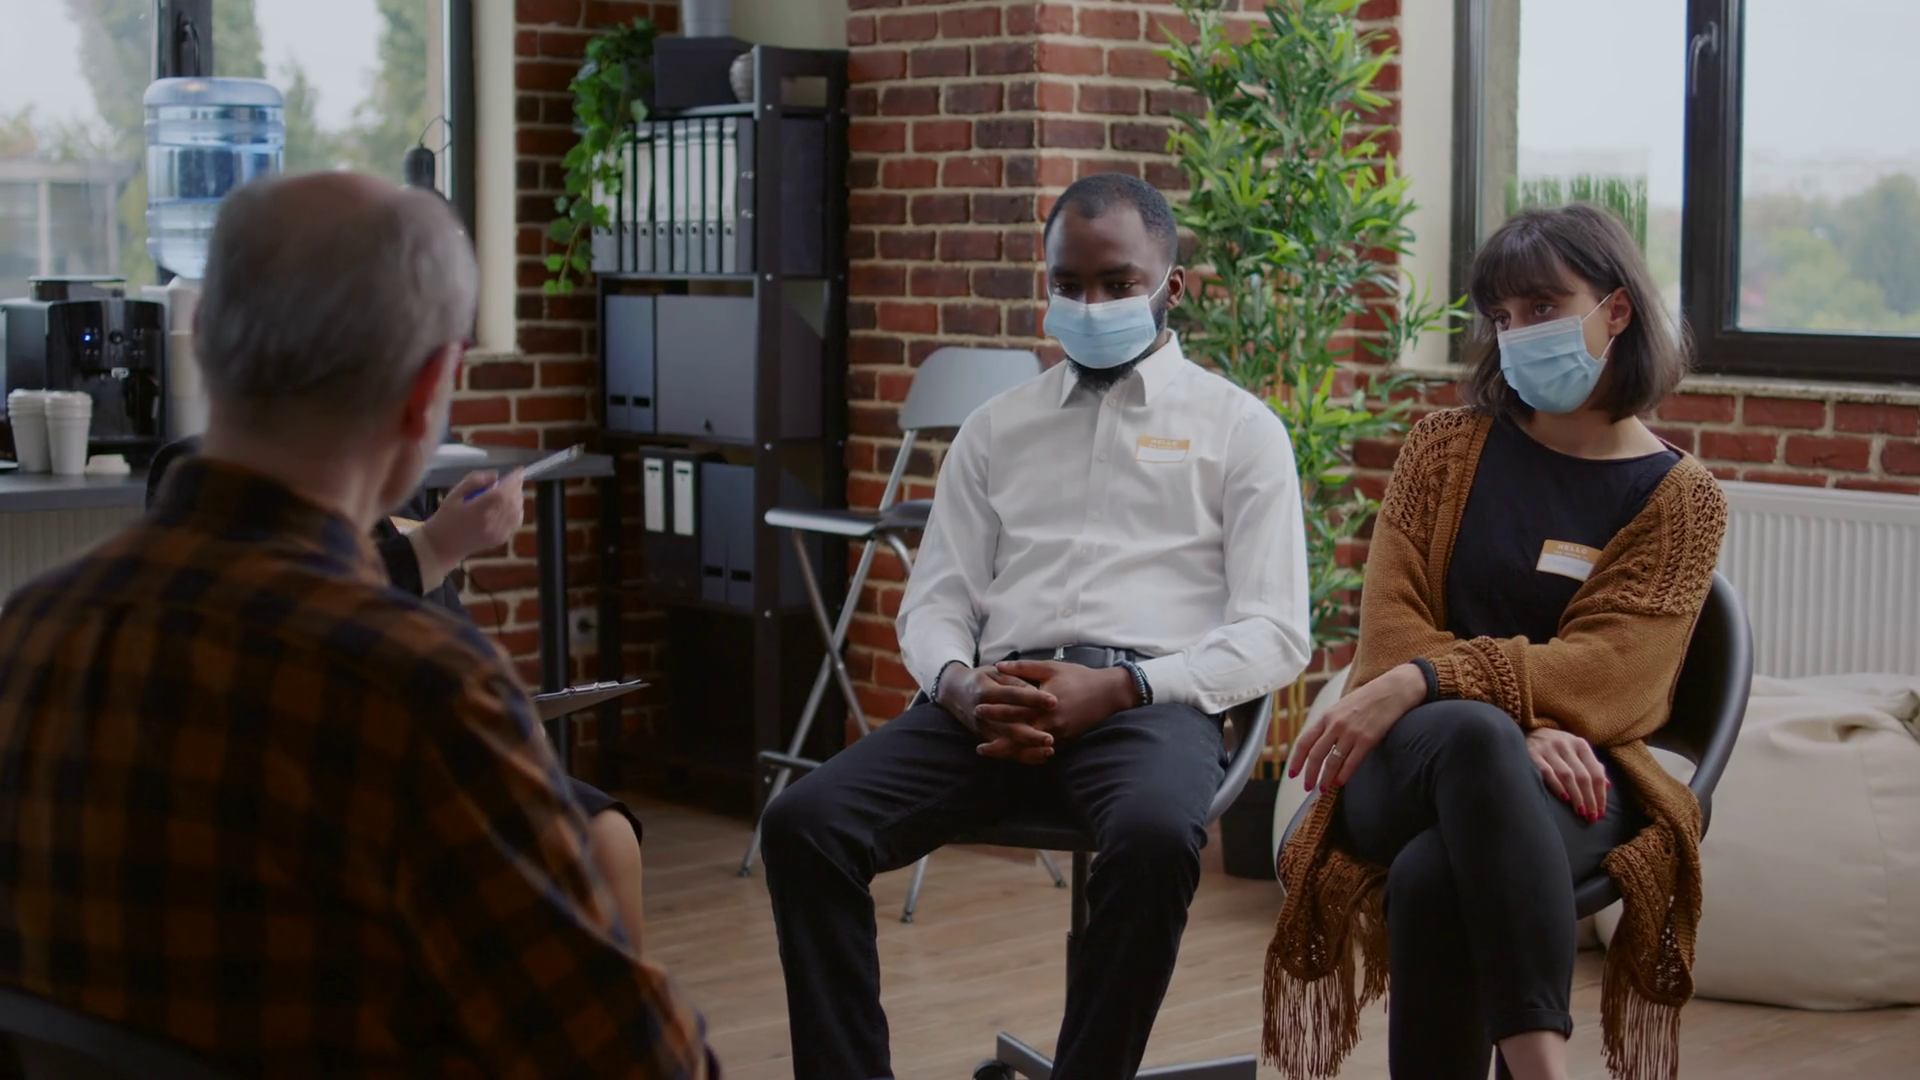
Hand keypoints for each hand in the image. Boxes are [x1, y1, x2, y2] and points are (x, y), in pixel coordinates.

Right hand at [421, 469, 525, 571]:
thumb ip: (474, 481)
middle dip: (516, 487)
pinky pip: (516, 522)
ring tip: (511, 491)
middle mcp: (491, 522)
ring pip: (517, 511)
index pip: (503, 493)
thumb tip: (495, 475)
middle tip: (513, 479)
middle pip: (513, 501)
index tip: (518, 471)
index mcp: (478, 510)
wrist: (443, 545)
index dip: (514, 480)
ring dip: (518, 498)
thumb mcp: (454, 494)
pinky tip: (510, 505)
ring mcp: (498, 533)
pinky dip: (517, 511)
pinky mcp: (500, 539)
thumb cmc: (446, 517)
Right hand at [936, 664, 1056, 764]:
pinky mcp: (985, 738)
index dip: (1033, 698)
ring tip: (1049, 750)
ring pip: (1008, 743)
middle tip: (1051, 737)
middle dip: (1030, 734)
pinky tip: (1041, 757)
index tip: (1054, 701)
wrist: (954, 692)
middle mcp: (982, 713)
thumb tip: (1036, 693)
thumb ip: (1015, 680)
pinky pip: (1005, 752)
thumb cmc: (981, 679)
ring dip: (1028, 749)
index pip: (1012, 696)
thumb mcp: (996, 672)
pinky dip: (1024, 756)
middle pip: (1008, 726)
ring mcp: (982, 729)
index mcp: (985, 691)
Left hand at [992, 660, 1138, 744]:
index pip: (1014, 710)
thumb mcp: (1051, 667)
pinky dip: (1027, 755)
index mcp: (1044, 704)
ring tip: (993, 755)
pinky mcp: (1065, 741)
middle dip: (998, 743)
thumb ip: (1023, 667)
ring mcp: (1059, 734)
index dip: (994, 712)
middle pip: (1019, 738)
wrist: (1108, 693)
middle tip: (979, 747)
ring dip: (1010, 754)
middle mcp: (1051, 723)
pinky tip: (1014, 756)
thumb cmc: (1079, 677)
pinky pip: (1042, 752)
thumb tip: (999, 666)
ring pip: (1030, 750)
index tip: (977, 711)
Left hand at [1288, 662, 1427, 792]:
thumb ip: (1329, 724)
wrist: (1392, 690)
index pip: (1304, 741)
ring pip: (1332, 761)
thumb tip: (1318, 744)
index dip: (1296, 760)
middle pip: (1316, 754)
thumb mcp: (1340, 707)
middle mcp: (1335, 725)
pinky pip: (1352, 762)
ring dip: (1326, 778)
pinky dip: (1344, 775)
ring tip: (1324, 789)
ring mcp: (1351, 732)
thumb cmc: (1367, 699)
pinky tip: (1340, 783)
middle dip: (1310, 774)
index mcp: (1326, 716)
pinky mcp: (1367, 739)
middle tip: (1307, 787)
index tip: (1292, 773)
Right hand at [1527, 727, 1608, 821]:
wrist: (1530, 732)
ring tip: (1580, 812)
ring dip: (1576, 796)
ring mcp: (1548, 749)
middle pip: (1583, 776)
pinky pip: (1547, 773)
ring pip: (1567, 776)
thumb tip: (1607, 786)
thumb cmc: (1558, 747)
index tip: (1601, 812)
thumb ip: (1591, 766)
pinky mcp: (1533, 754)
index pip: (1596, 772)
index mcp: (1580, 744)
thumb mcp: (1577, 751)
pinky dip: (1557, 786)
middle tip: (1591, 816)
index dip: (1600, 793)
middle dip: (1589, 799)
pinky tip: (1564, 799)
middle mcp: (1566, 745)